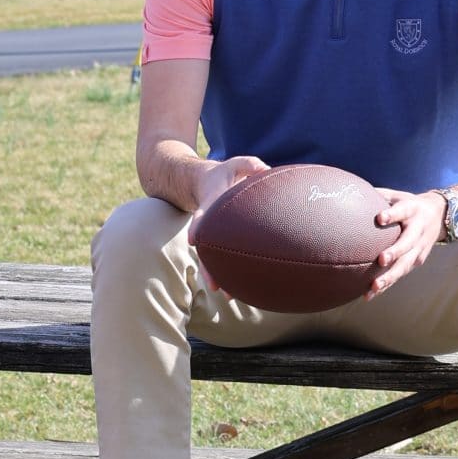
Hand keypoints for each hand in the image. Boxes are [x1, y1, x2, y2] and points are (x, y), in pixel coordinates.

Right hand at [186, 153, 270, 287]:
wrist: (204, 182)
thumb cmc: (225, 174)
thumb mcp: (236, 164)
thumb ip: (249, 165)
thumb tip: (265, 169)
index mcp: (211, 203)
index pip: (203, 216)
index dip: (198, 227)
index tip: (193, 240)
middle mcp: (209, 223)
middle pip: (206, 248)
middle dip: (209, 266)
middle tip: (214, 285)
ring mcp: (211, 234)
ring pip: (211, 258)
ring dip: (217, 276)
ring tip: (227, 294)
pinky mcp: (217, 240)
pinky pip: (220, 257)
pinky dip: (226, 272)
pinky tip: (236, 290)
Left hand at [366, 187, 446, 296]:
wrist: (441, 215)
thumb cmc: (409, 204)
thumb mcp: (399, 195)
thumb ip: (379, 195)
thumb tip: (352, 192)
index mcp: (413, 211)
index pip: (402, 211)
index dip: (392, 215)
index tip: (380, 217)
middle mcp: (418, 230)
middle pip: (407, 244)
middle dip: (395, 253)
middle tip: (381, 260)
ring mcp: (420, 248)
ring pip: (405, 265)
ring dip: (389, 277)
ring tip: (373, 288)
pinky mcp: (418, 260)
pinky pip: (401, 273)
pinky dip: (387, 284)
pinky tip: (369, 294)